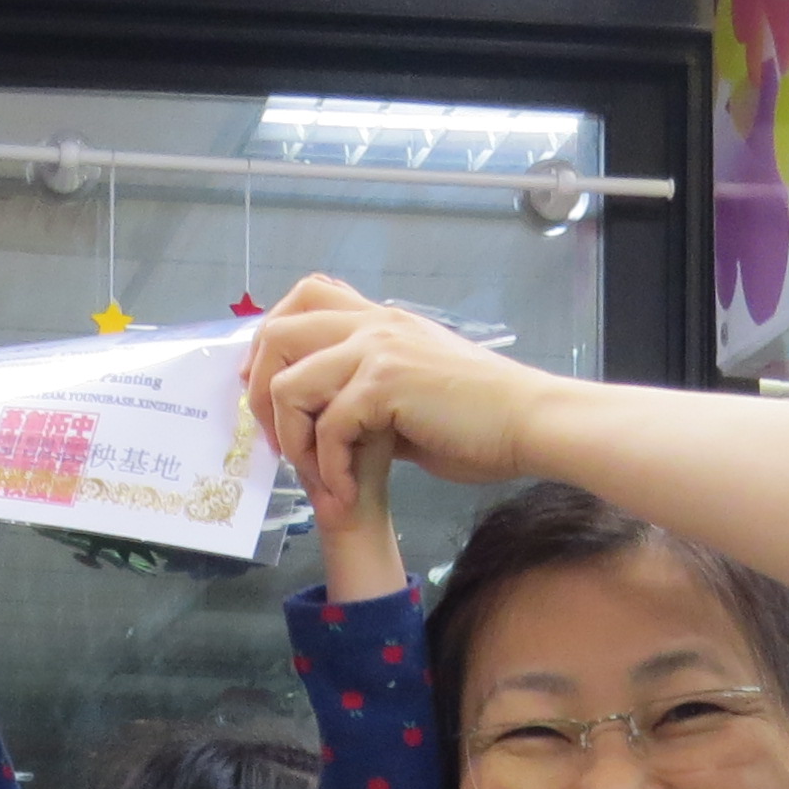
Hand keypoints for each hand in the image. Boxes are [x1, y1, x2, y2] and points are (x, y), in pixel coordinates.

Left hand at [244, 274, 553, 522]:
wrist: (530, 422)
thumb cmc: (482, 420)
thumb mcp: (414, 397)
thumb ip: (370, 399)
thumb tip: (331, 426)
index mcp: (380, 320)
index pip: (305, 296)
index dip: (269, 339)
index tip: (262, 388)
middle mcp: (373, 323)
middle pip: (277, 332)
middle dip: (258, 393)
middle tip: (274, 444)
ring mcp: (377, 348)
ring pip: (289, 384)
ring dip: (292, 441)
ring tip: (319, 480)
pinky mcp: (385, 382)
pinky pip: (327, 426)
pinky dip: (329, 469)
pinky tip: (348, 492)